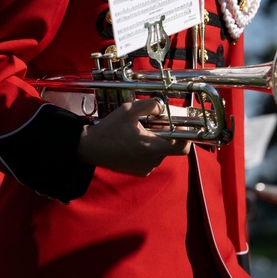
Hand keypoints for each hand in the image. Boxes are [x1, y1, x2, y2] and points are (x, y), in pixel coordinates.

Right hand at [76, 98, 191, 176]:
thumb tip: (162, 107)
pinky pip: (151, 159)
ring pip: (160, 153)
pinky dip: (147, 150)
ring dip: (155, 142)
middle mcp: (152, 161)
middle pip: (170, 148)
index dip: (186, 136)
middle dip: (166, 135)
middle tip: (153, 124)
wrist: (90, 148)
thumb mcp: (128, 110)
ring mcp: (146, 168)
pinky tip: (133, 142)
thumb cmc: (109, 129)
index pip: (182, 148)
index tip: (179, 126)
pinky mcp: (139, 172)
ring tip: (140, 132)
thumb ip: (149, 105)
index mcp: (152, 147)